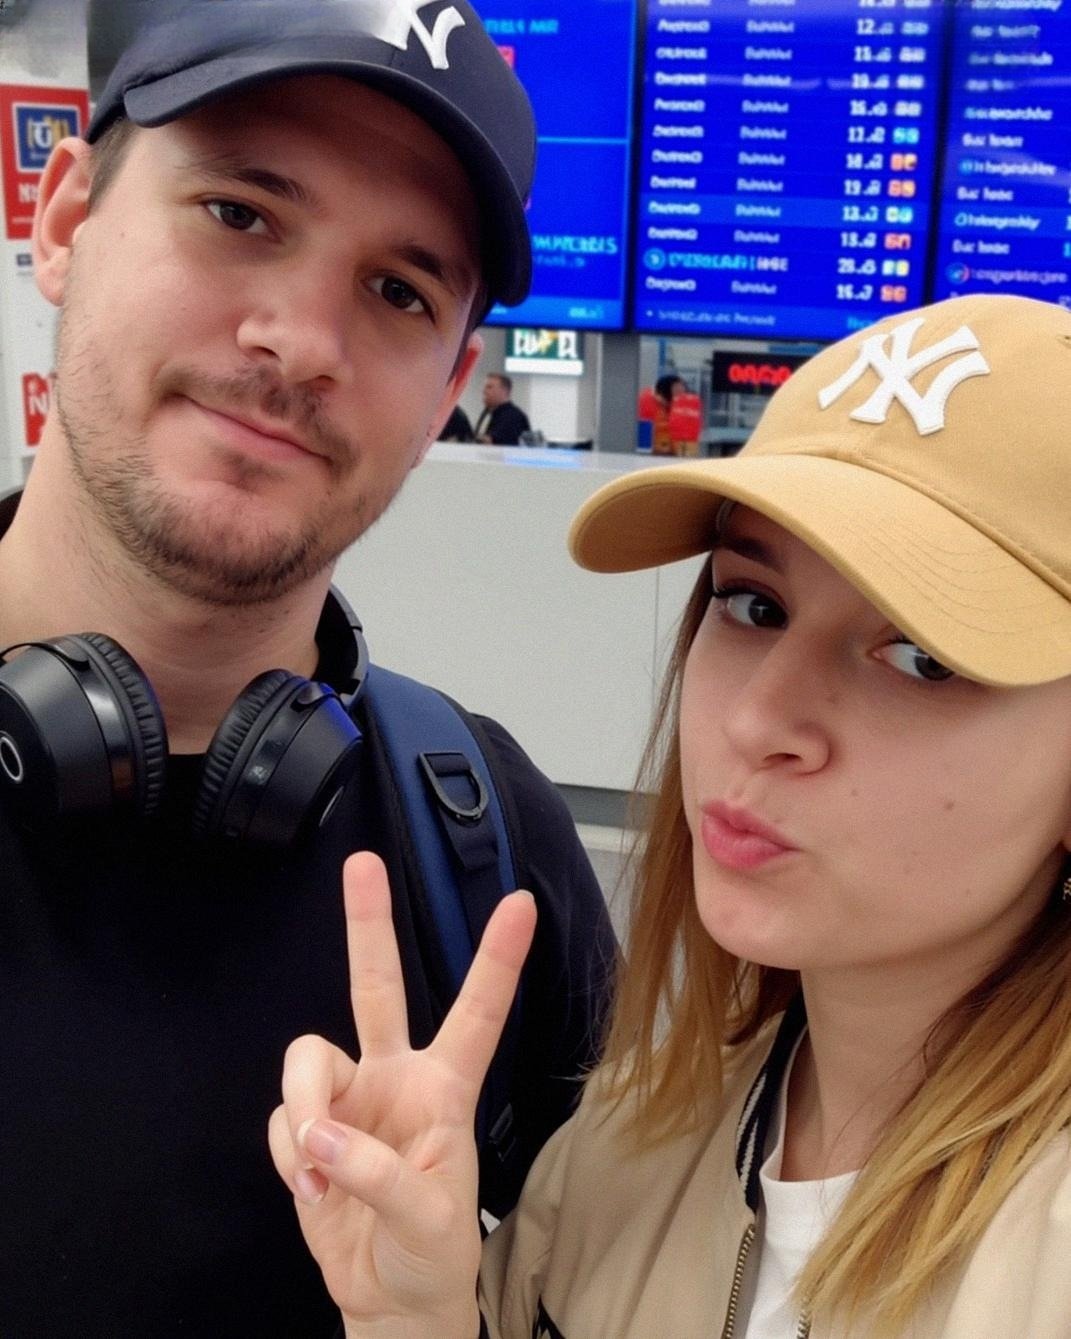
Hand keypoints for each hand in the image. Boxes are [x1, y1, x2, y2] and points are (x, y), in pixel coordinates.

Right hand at [269, 851, 535, 1338]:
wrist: (389, 1298)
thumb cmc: (432, 1253)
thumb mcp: (430, 1220)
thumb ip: (379, 1174)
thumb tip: (323, 1138)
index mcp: (446, 1088)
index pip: (478, 1013)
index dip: (497, 959)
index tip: (521, 904)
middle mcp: (395, 1077)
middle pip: (377, 986)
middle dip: (369, 924)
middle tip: (363, 863)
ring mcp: (350, 1100)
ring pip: (308, 1058)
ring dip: (303, 1107)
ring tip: (316, 1168)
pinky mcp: (309, 1131)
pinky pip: (283, 1120)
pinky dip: (289, 1156)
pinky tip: (312, 1190)